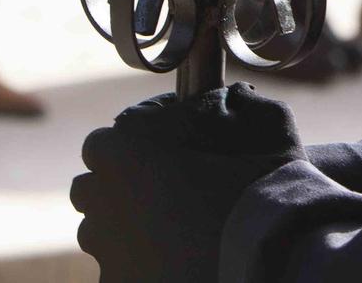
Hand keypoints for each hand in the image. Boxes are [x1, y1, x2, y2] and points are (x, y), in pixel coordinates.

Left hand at [71, 82, 301, 281]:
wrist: (267, 255)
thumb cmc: (263, 183)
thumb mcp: (267, 122)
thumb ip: (242, 101)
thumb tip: (235, 98)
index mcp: (127, 146)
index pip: (118, 131)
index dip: (148, 133)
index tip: (180, 139)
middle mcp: (104, 193)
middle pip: (94, 182)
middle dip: (121, 181)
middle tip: (166, 185)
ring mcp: (106, 244)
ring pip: (98, 229)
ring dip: (123, 223)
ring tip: (168, 227)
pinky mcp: (118, 281)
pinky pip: (117, 268)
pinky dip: (137, 262)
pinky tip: (172, 257)